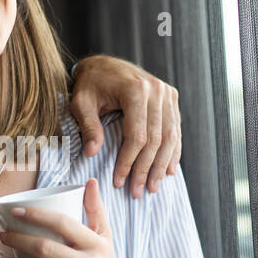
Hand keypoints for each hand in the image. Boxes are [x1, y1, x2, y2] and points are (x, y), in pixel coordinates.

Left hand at [68, 55, 180, 198]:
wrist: (104, 65)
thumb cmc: (91, 85)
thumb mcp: (81, 103)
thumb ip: (88, 126)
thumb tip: (92, 152)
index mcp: (135, 89)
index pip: (137, 135)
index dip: (129, 161)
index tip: (120, 181)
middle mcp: (156, 90)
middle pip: (156, 139)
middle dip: (146, 169)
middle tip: (137, 191)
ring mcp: (166, 93)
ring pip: (170, 136)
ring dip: (162, 165)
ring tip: (153, 186)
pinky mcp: (171, 97)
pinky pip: (175, 128)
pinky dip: (173, 151)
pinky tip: (169, 169)